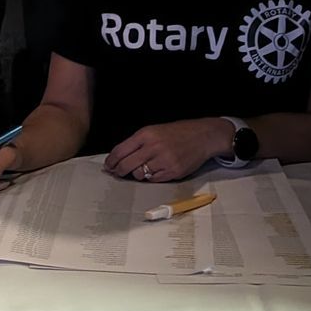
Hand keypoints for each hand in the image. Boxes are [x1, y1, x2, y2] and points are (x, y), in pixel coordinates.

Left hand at [103, 118, 230, 181]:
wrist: (202, 136)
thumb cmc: (176, 133)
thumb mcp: (154, 131)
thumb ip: (137, 143)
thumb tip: (119, 157)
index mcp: (146, 134)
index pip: (120, 150)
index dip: (111, 161)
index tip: (108, 166)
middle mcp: (153, 147)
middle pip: (127, 165)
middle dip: (119, 171)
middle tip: (117, 173)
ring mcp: (164, 160)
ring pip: (139, 174)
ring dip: (137, 174)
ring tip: (141, 169)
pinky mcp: (173, 172)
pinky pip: (154, 179)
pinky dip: (152, 177)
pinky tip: (155, 170)